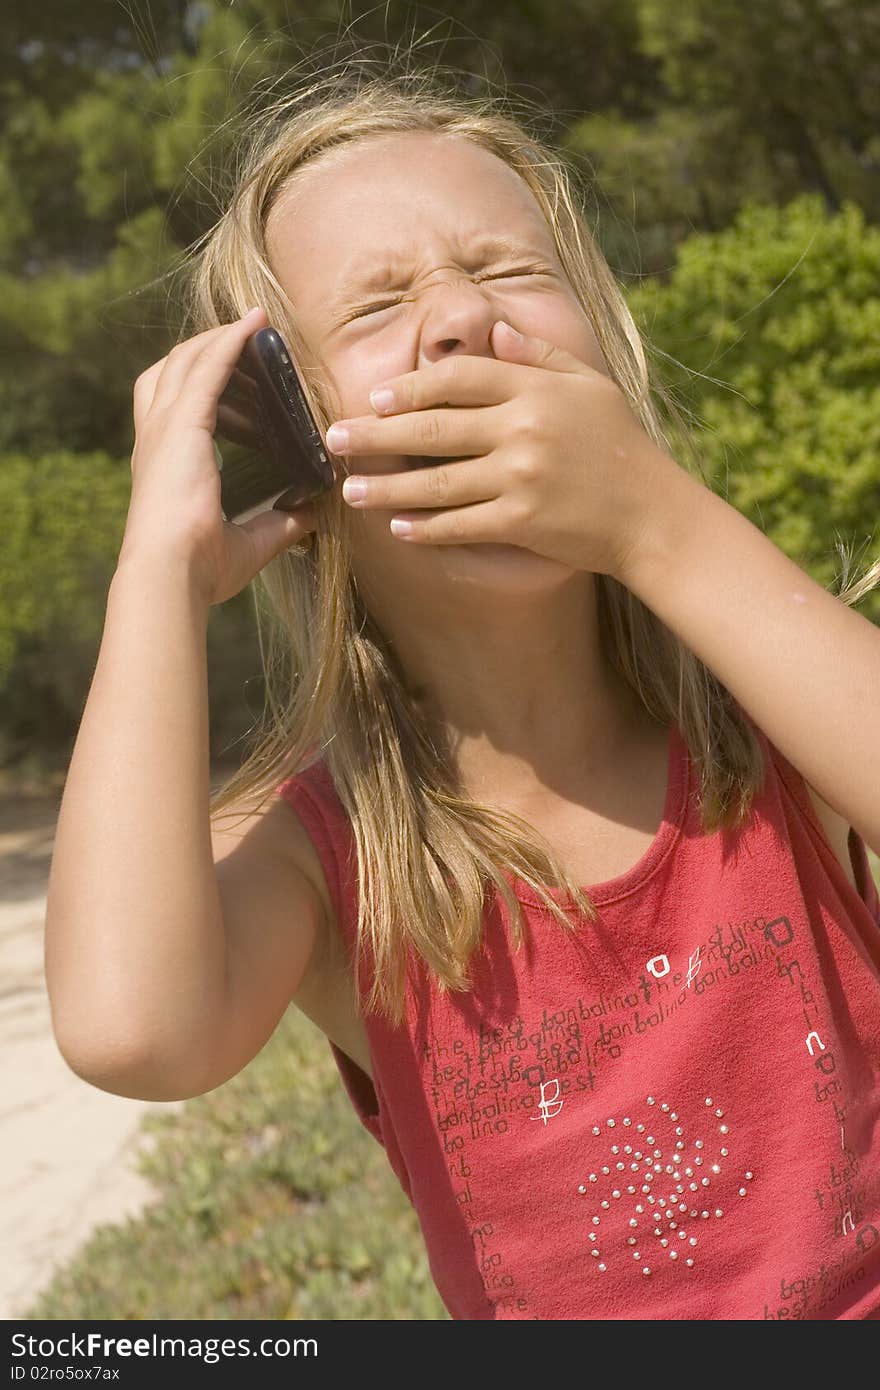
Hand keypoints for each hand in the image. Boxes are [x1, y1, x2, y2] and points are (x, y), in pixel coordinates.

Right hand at [120, 307, 317, 605]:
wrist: (171, 574)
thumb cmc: (200, 568)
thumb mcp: (249, 542)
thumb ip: (280, 524)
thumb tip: (313, 516)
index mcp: (164, 465)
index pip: (174, 405)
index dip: (199, 381)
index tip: (234, 369)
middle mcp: (156, 438)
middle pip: (173, 370)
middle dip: (208, 348)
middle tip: (250, 338)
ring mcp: (164, 427)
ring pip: (187, 361)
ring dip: (221, 338)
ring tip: (255, 325)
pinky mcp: (181, 424)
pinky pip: (208, 368)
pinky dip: (230, 343)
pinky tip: (254, 327)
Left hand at [327, 319, 681, 580]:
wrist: (652, 514)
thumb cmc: (620, 446)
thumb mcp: (587, 385)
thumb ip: (537, 355)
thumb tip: (493, 329)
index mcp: (534, 389)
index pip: (458, 378)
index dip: (410, 386)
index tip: (374, 397)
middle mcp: (524, 429)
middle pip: (434, 427)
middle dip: (377, 434)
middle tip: (335, 439)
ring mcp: (522, 477)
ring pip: (438, 481)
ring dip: (388, 487)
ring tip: (350, 489)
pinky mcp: (523, 522)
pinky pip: (462, 525)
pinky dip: (426, 528)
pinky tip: (397, 528)